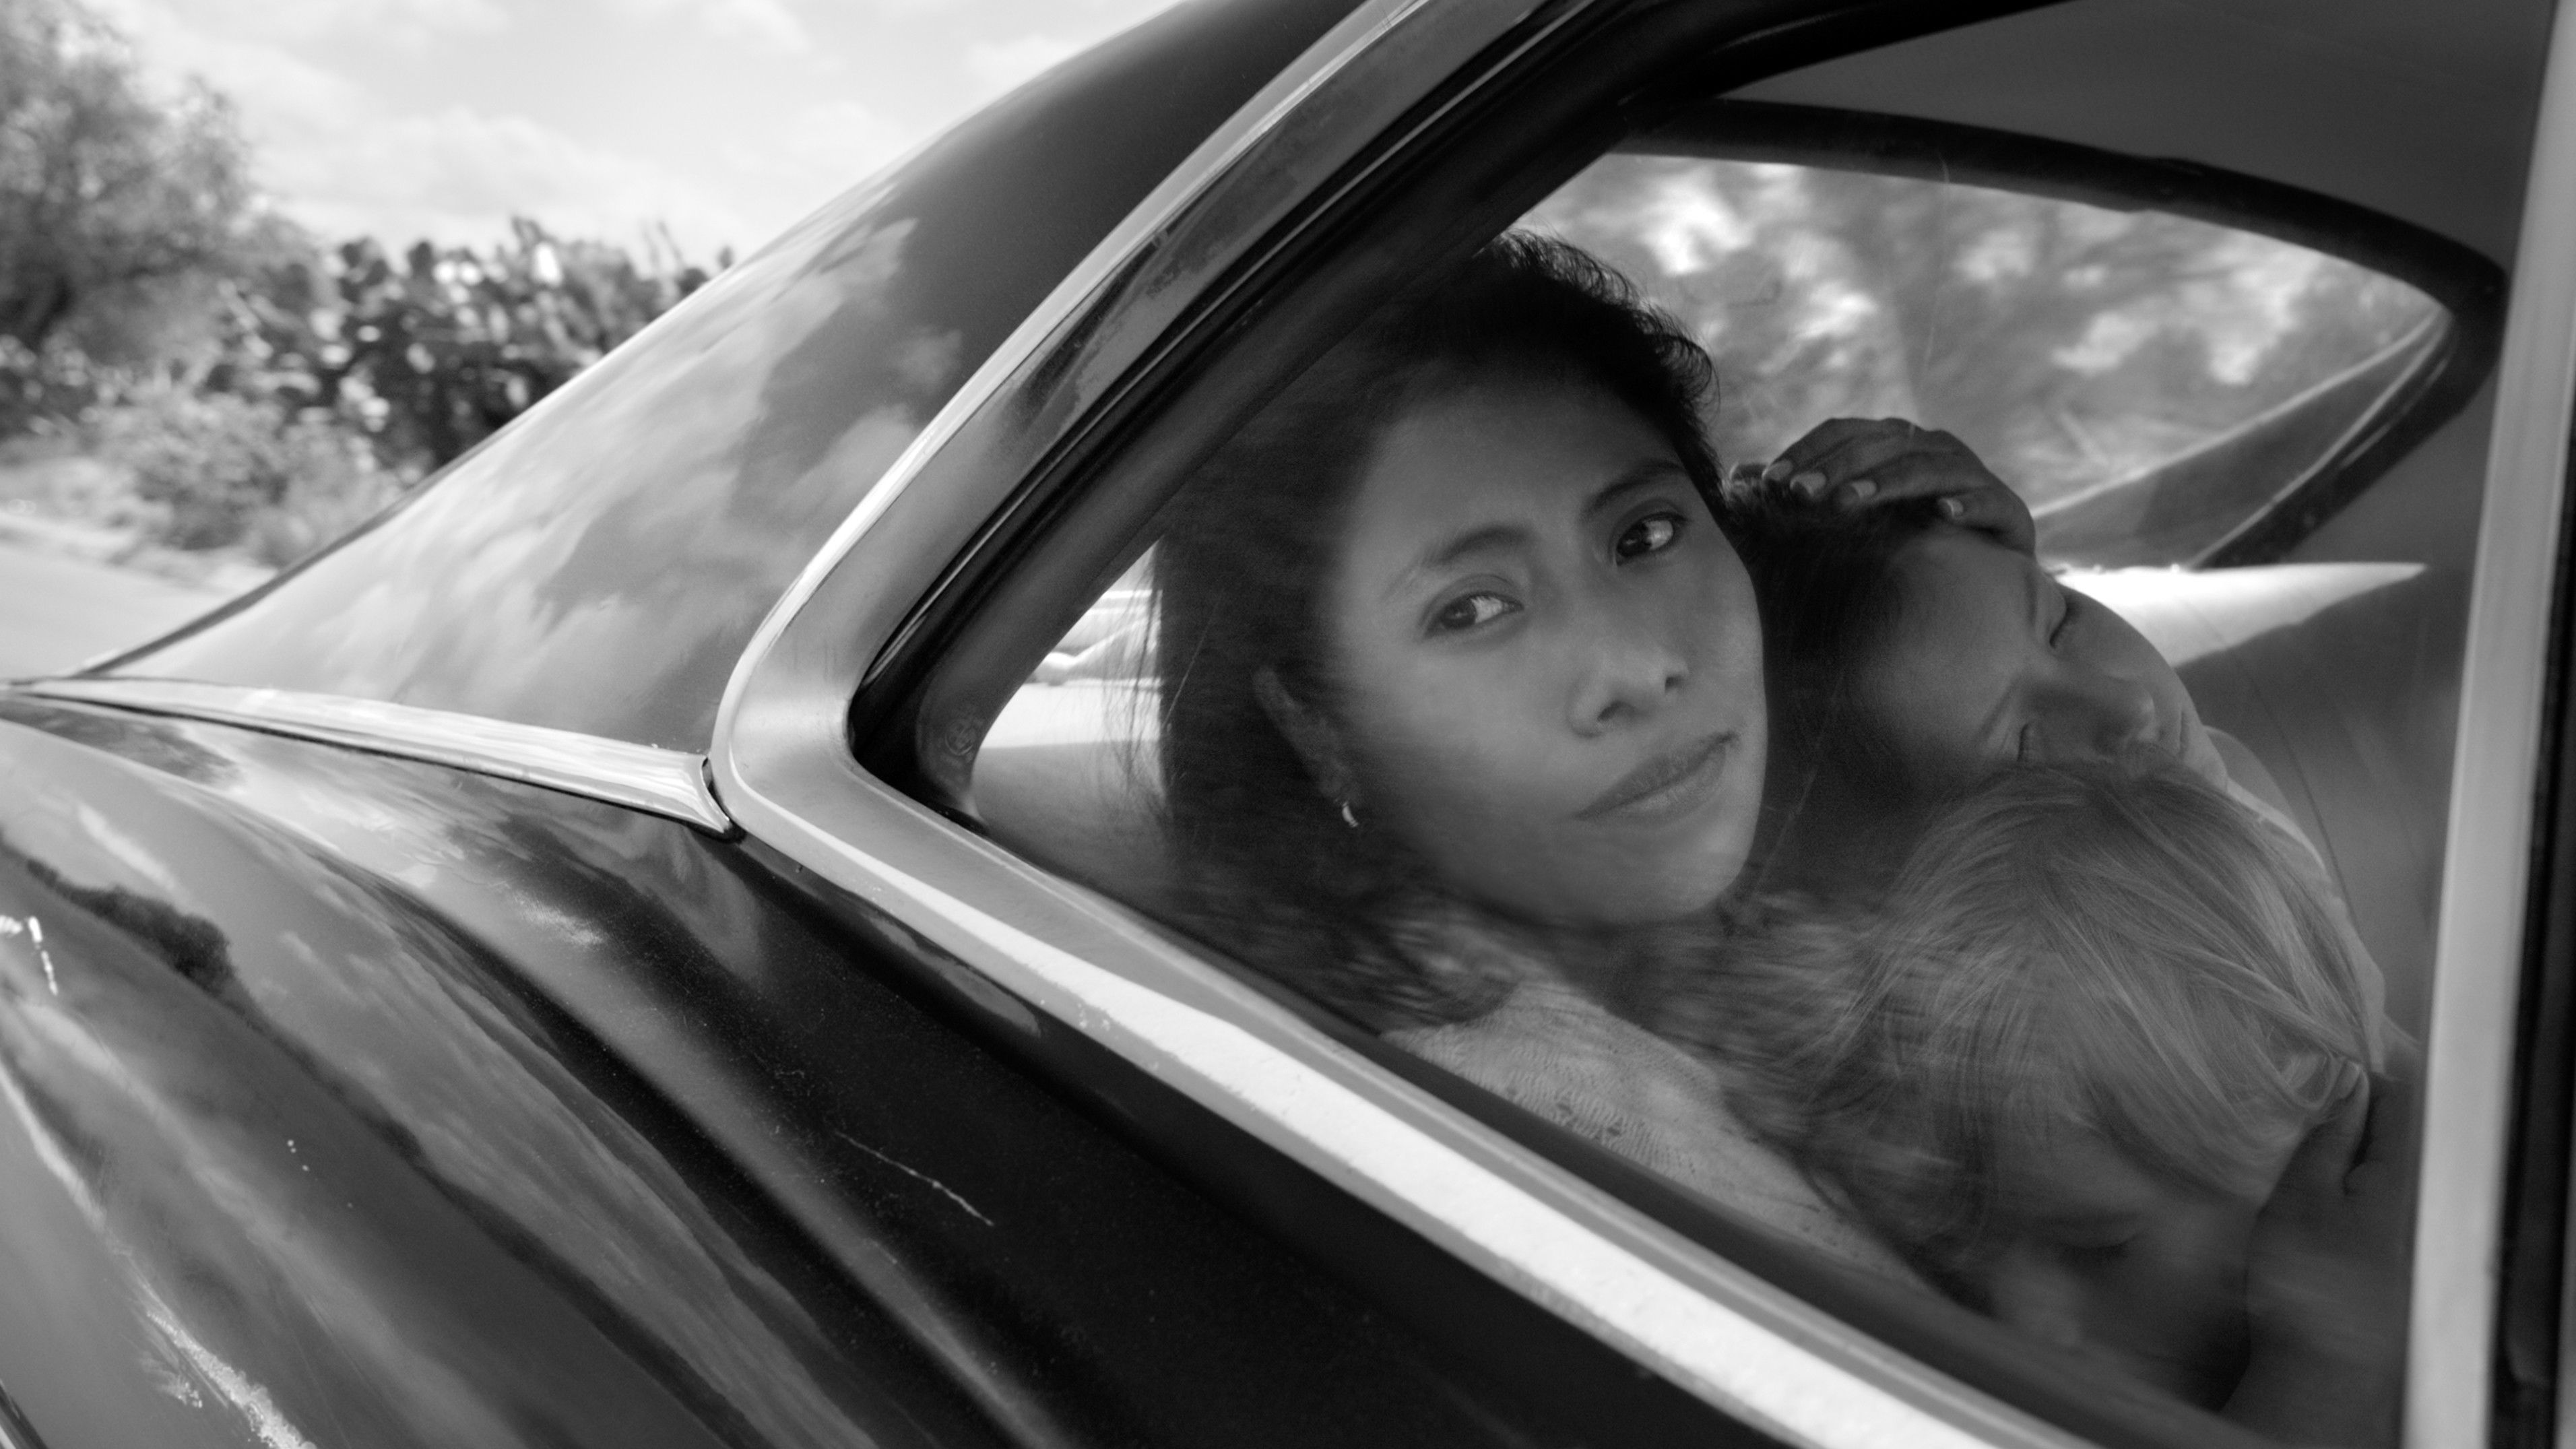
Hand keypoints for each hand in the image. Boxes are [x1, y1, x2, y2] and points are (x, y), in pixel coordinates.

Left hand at [1736, 417, 2036, 555]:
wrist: (1983, 580)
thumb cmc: (1905, 540)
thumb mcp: (1849, 516)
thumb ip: (1801, 491)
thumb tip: (1736, 474)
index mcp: (1893, 442)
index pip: (1844, 431)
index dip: (1807, 450)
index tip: (1769, 482)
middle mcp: (1933, 448)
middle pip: (1882, 442)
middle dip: (1837, 467)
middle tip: (1799, 495)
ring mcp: (1973, 476)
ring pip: (1928, 466)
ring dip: (1888, 482)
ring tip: (1849, 503)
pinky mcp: (2008, 510)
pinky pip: (1988, 500)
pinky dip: (1967, 505)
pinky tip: (1942, 516)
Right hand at [2226, 1066, 2415, 1445]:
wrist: (2319, 1363)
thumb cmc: (2307, 1276)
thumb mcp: (2305, 1192)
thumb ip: (2331, 1135)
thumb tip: (2347, 1081)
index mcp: (2399, 1173)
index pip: (2396, 1097)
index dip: (2353, 1076)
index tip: (2309, 1073)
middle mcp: (2412, 1196)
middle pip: (2389, 1131)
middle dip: (2343, 1113)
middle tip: (2291, 1109)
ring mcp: (2400, 1227)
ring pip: (2374, 1164)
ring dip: (2335, 1151)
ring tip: (2290, 1151)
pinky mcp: (2382, 1251)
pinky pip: (2367, 1196)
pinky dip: (2336, 1184)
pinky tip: (2302, 1196)